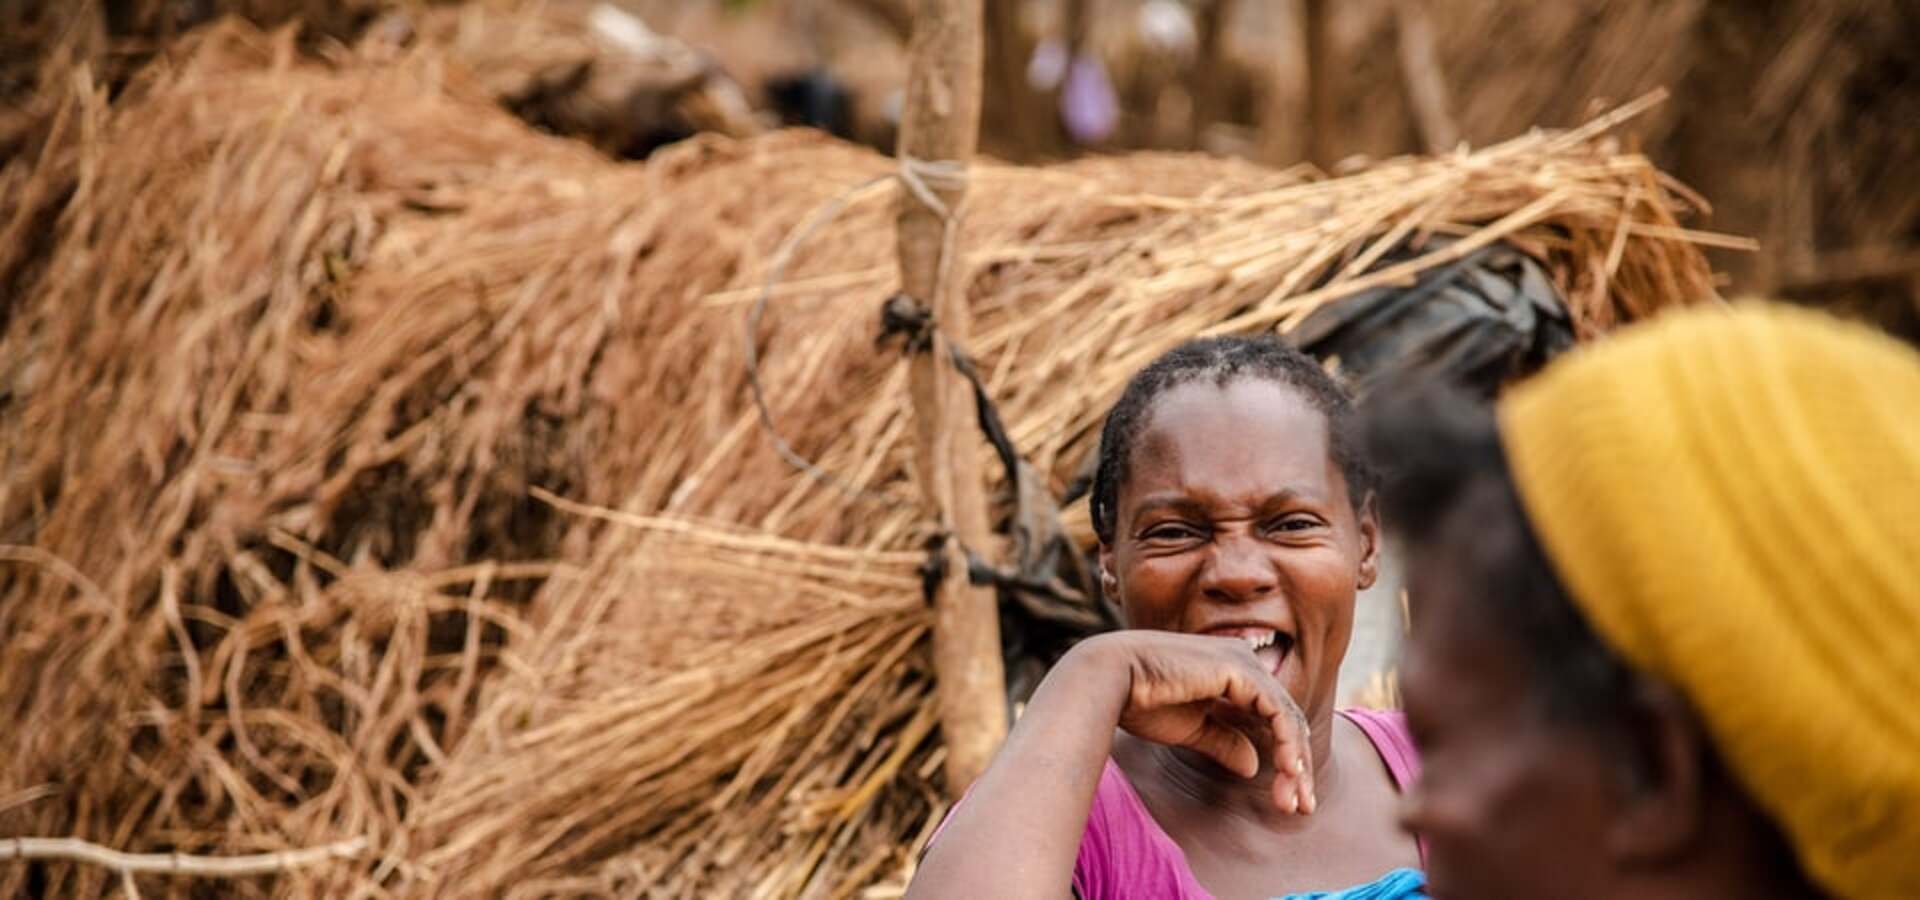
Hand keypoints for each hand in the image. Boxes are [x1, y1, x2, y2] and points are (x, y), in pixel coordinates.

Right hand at [1072, 631, 1315, 812]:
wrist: (1110, 680)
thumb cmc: (1141, 701)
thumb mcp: (1192, 729)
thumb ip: (1224, 742)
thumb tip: (1254, 767)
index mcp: (1231, 672)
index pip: (1272, 718)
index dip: (1285, 759)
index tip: (1286, 800)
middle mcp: (1243, 661)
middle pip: (1286, 720)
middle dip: (1296, 768)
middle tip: (1301, 808)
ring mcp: (1244, 663)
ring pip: (1288, 719)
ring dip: (1296, 764)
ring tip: (1296, 801)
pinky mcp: (1241, 671)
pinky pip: (1279, 714)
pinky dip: (1288, 746)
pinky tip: (1289, 772)